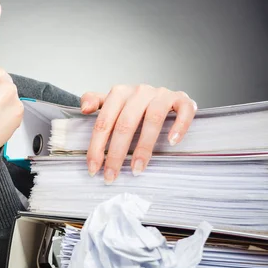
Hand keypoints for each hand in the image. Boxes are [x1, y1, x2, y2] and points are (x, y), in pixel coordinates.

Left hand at [81, 85, 196, 183]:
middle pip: (125, 124)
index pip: (104, 122)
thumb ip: (95, 102)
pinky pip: (183, 111)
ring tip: (137, 169)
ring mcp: (162, 95)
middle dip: (117, 154)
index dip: (97, 147)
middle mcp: (140, 92)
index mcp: (119, 93)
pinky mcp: (182, 99)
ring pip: (153, 120)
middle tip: (112, 176)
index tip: (94, 168)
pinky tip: (172, 142)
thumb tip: (84, 109)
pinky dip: (179, 127)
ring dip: (144, 147)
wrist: (164, 95)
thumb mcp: (111, 102)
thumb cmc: (134, 105)